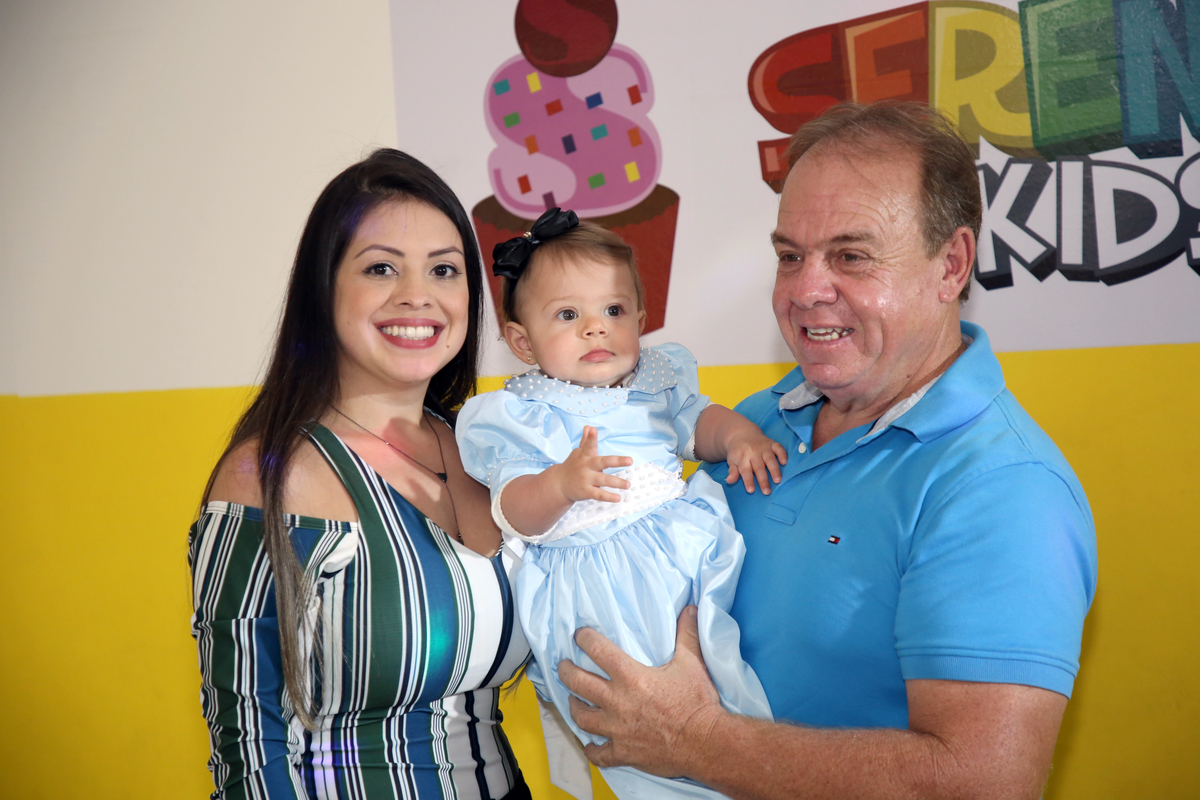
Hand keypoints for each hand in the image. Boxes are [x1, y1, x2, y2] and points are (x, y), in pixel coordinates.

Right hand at [553, 426, 633, 503]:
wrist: (559, 484)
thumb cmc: (572, 466)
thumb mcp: (578, 453)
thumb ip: (586, 441)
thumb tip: (589, 426)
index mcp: (585, 456)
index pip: (588, 445)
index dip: (591, 438)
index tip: (594, 429)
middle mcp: (586, 466)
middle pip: (603, 462)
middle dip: (617, 461)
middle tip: (630, 460)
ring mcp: (586, 479)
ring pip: (604, 480)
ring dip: (617, 482)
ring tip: (628, 484)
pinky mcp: (586, 491)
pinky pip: (599, 494)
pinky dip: (609, 497)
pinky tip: (618, 498)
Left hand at [559, 606, 725, 777]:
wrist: (706, 743)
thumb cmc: (698, 703)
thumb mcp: (693, 663)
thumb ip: (687, 634)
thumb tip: (690, 609)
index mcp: (631, 677)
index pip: (599, 651)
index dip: (585, 639)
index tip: (579, 635)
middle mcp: (618, 702)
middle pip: (579, 683)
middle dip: (566, 672)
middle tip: (563, 666)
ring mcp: (617, 729)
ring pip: (582, 718)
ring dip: (574, 707)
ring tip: (572, 700)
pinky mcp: (623, 752)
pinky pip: (599, 754)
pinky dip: (591, 750)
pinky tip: (589, 745)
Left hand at [726, 429, 787, 493]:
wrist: (742, 433)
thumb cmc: (737, 452)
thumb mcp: (732, 461)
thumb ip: (732, 472)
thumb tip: (729, 481)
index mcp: (742, 458)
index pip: (745, 471)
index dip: (748, 481)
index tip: (751, 491)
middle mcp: (753, 452)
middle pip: (759, 467)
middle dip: (763, 480)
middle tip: (767, 491)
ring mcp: (763, 447)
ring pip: (770, 459)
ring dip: (774, 470)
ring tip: (777, 480)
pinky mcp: (772, 443)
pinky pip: (778, 448)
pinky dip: (782, 454)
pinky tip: (784, 462)